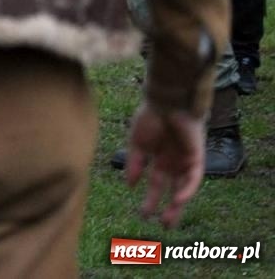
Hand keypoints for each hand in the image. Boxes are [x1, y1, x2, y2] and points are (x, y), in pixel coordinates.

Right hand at [123, 102, 205, 227]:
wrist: (166, 100)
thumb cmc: (150, 117)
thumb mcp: (137, 143)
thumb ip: (134, 164)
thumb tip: (129, 185)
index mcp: (159, 160)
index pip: (157, 185)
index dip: (151, 199)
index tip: (144, 214)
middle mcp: (174, 163)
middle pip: (173, 191)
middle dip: (169, 208)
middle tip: (164, 226)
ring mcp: (186, 161)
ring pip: (185, 188)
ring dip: (178, 204)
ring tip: (170, 219)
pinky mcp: (196, 157)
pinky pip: (193, 177)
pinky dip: (187, 189)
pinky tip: (179, 198)